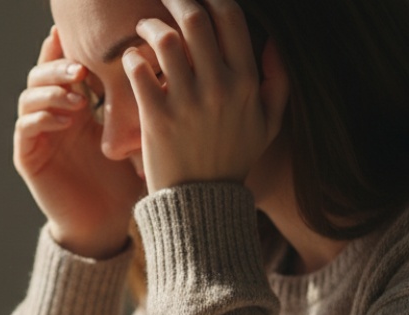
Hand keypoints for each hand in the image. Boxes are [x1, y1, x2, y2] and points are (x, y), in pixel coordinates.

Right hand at [14, 27, 145, 258]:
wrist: (106, 225)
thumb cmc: (125, 182)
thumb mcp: (133, 136)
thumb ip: (136, 102)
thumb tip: (163, 64)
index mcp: (76, 106)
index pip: (64, 65)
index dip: (69, 48)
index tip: (87, 38)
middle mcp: (52, 117)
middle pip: (41, 74)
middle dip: (59, 66)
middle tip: (83, 70)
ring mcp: (38, 137)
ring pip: (28, 97)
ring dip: (51, 91)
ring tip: (78, 97)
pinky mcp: (28, 158)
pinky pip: (25, 128)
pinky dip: (42, 119)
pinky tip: (67, 122)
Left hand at [123, 0, 287, 192]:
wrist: (202, 202)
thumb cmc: (234, 158)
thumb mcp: (269, 123)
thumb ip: (278, 81)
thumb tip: (271, 40)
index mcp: (247, 81)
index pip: (230, 17)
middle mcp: (220, 87)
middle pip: (195, 19)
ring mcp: (188, 102)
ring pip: (166, 40)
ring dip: (150, 26)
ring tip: (142, 27)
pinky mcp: (158, 119)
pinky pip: (140, 72)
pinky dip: (132, 58)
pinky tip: (130, 59)